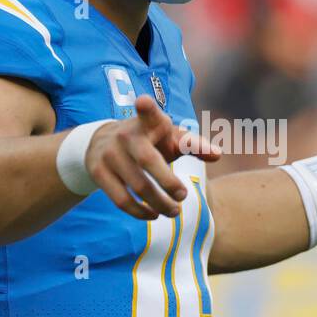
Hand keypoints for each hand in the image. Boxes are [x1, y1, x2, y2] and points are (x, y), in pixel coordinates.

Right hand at [86, 95, 220, 219]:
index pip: (148, 113)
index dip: (146, 108)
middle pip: (149, 161)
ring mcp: (110, 154)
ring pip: (138, 186)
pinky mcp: (98, 173)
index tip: (143, 101)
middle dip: (169, 182)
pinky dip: (140, 212)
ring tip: (174, 211)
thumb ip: (194, 145)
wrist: (102, 141)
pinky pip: (121, 200)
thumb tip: (218, 154)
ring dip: (159, 204)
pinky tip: (153, 215)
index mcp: (147, 122)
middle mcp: (126, 135)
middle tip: (184, 196)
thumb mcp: (170, 138)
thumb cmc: (149, 141)